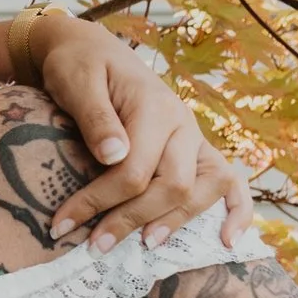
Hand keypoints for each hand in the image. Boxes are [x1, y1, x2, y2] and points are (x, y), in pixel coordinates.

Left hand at [24, 14, 256, 250]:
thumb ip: (96, 117)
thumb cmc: (79, 66)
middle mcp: (183, 124)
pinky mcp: (194, 150)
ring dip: (177, 221)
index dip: (98, 202)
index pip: (134, 170)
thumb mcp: (77, 82)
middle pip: (173, 185)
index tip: (62, 224)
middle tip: (95, 247)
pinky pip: (230, 181)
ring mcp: (193, 138)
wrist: (93, 50)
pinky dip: (236, 210)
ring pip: (206, 188)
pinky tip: (226, 241)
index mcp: (155, 106)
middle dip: (132, 219)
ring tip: (145, 246)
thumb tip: (115, 156)